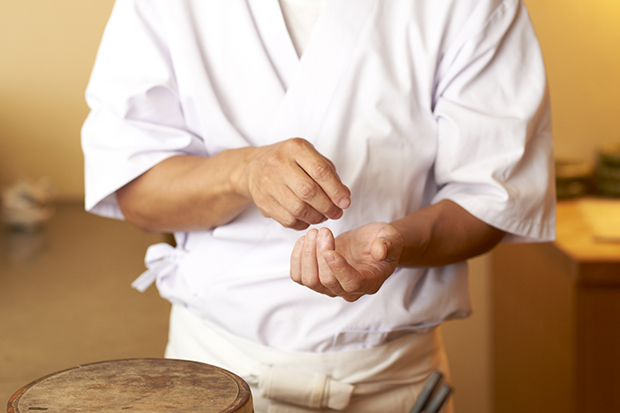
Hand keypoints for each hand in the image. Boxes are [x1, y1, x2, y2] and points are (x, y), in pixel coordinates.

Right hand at [236, 138, 350, 229]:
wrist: (253, 167)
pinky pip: (287, 220)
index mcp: (295, 148)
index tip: (345, 202)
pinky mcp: (263, 202)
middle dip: (327, 207)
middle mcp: (279, 164)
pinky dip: (303, 223)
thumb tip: (344, 196)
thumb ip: (328, 174)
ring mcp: (268, 183)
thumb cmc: (289, 161)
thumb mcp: (309, 157)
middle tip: (337, 213)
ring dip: (316, 217)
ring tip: (324, 216)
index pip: (320, 171)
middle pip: (308, 192)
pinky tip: (308, 219)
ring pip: (298, 209)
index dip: (336, 190)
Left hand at [290, 223, 403, 300]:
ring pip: (310, 280)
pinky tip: (304, 240)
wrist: (370, 242)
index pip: (351, 283)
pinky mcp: (316, 279)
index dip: (339, 269)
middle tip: (322, 230)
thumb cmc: (382, 240)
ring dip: (307, 255)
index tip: (329, 250)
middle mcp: (349, 291)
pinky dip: (297, 258)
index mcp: (370, 282)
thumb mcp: (391, 237)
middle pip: (327, 281)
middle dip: (320, 253)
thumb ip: (388, 243)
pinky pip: (299, 276)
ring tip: (313, 233)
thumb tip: (379, 250)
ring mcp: (330, 287)